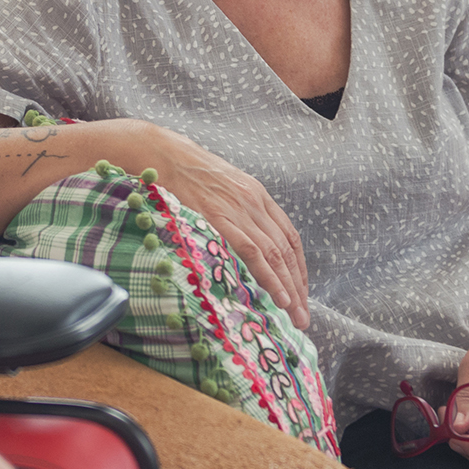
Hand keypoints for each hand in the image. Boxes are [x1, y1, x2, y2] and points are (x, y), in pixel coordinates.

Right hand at [135, 123, 310, 327]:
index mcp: (257, 195)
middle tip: (304, 315)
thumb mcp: (221, 189)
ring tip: (296, 314)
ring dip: (289, 288)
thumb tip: (240, 244)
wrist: (164, 154)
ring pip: (275, 254)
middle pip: (287, 249)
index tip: (301, 291)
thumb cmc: (186, 174)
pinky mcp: (221, 218)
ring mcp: (240, 210)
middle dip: (298, 285)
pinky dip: (270, 277)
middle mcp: (255, 202)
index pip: (289, 236)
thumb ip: (236, 212)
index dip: (298, 267)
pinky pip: (253, 253)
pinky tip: (279, 297)